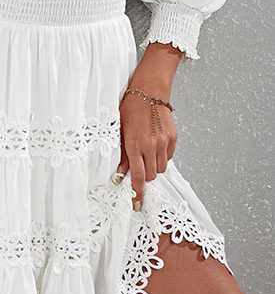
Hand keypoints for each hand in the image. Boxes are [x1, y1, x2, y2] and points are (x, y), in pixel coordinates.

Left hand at [116, 89, 177, 209]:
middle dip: (145, 177)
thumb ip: (122, 153)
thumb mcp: (120, 130)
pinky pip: (169, 156)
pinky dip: (162, 157)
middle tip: (139, 169)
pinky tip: (155, 147)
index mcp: (134, 144)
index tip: (137, 203)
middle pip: (152, 175)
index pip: (138, 176)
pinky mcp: (173, 137)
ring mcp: (164, 141)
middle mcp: (151, 145)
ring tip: (146, 154)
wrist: (149, 90)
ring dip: (154, 167)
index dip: (137, 192)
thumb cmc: (131, 107)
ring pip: (162, 168)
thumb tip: (121, 172)